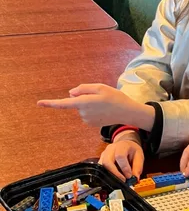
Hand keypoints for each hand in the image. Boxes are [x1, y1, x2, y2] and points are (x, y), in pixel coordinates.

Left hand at [38, 84, 154, 128]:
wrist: (127, 112)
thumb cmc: (115, 97)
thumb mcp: (100, 87)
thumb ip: (83, 88)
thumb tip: (70, 93)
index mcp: (84, 103)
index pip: (64, 104)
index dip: (51, 103)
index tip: (39, 103)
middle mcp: (83, 113)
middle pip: (76, 102)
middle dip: (84, 97)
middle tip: (101, 96)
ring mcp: (87, 120)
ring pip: (82, 108)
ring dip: (90, 104)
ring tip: (104, 104)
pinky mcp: (91, 124)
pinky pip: (86, 114)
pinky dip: (93, 110)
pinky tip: (103, 110)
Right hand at [99, 132, 144, 181]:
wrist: (125, 144)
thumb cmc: (132, 150)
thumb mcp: (139, 156)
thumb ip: (137, 167)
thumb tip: (135, 178)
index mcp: (121, 146)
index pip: (120, 156)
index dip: (124, 167)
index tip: (129, 176)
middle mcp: (110, 149)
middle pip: (107, 162)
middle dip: (114, 173)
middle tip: (122, 181)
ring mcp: (104, 154)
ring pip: (101, 166)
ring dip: (109, 175)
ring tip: (118, 181)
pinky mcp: (101, 160)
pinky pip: (100, 169)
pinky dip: (106, 175)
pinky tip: (113, 180)